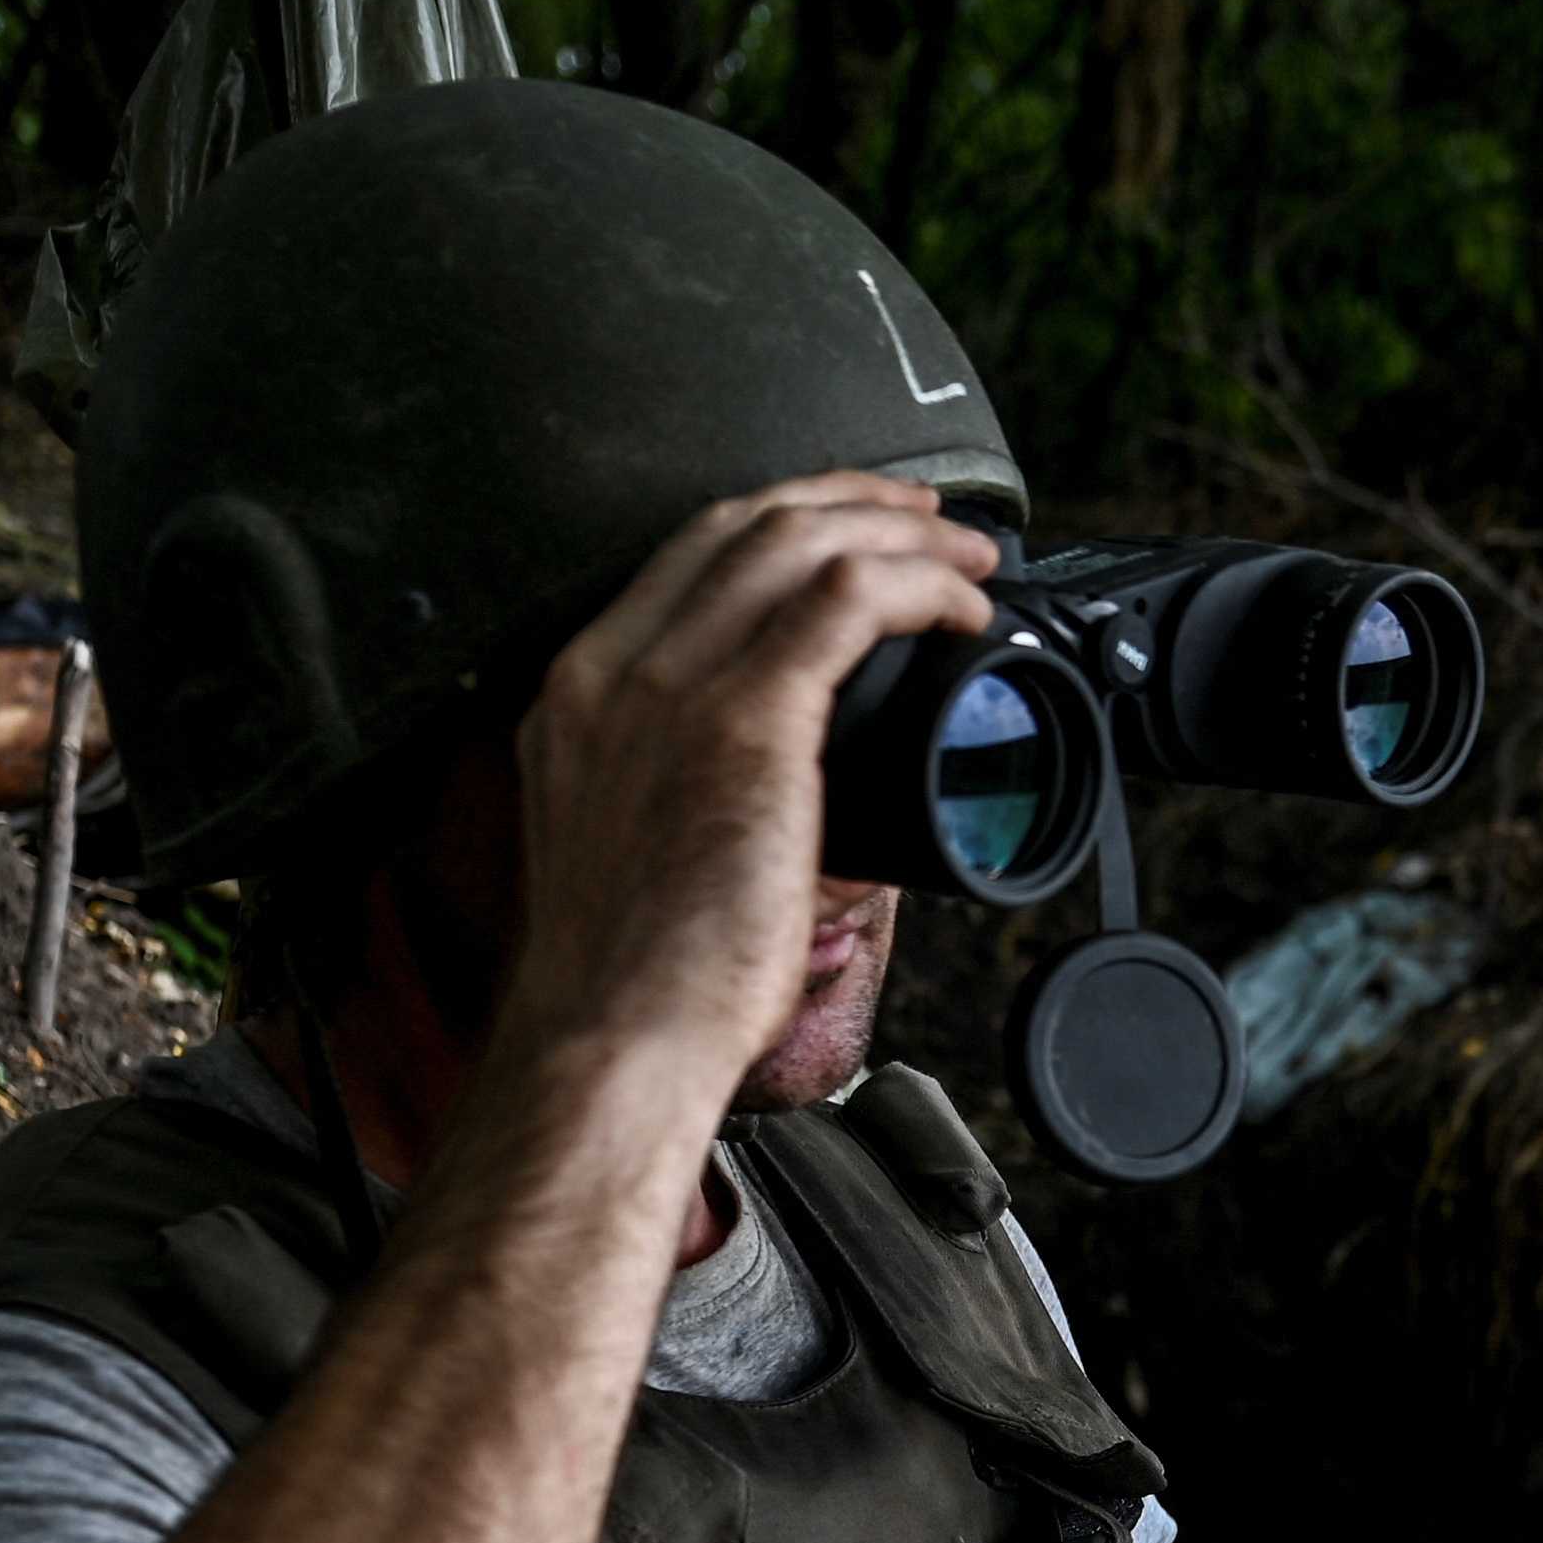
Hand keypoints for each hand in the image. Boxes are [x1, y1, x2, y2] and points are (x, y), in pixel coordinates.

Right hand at [486, 474, 1003, 1148]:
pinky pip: (845, 602)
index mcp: (579, 694)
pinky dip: (916, 586)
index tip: (850, 527)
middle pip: (741, 524)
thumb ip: (680, 793)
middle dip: (848, 501)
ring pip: (798, 544)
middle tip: (925, 515)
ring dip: (898, 532)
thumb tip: (784, 793)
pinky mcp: (742, 723)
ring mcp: (670, 688)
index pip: (684, 555)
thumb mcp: (628, 852)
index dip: (781, 519)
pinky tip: (962, 605)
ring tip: (964, 550)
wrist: (609, 1041)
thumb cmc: (632, 984)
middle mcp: (613, 671)